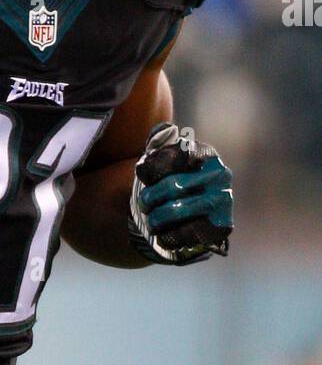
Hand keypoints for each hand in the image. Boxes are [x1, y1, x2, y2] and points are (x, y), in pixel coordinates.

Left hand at [128, 121, 232, 264]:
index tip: (140, 174)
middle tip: (142, 203)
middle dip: (150, 197)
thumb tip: (162, 128)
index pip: (174, 156)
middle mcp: (220, 175)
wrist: (200, 210)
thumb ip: (160, 140)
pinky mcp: (221, 226)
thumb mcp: (168, 156)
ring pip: (176, 211)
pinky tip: (164, 232)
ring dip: (156, 218)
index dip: (151, 167)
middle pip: (173, 186)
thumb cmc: (177, 178)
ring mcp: (223, 201)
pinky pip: (186, 233)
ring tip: (151, 219)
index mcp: (207, 154)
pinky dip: (168, 235)